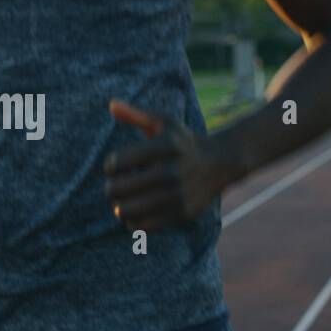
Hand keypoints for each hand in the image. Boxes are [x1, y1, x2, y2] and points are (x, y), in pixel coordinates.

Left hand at [104, 100, 239, 231]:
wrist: (220, 163)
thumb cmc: (182, 141)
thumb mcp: (163, 122)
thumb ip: (135, 115)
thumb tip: (111, 105)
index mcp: (164, 146)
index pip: (117, 162)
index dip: (110, 165)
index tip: (116, 165)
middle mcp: (172, 171)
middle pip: (118, 189)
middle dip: (111, 187)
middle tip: (116, 185)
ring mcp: (178, 195)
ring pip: (126, 210)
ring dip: (119, 206)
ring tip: (123, 199)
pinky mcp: (181, 214)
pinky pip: (141, 226)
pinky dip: (132, 220)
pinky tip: (137, 210)